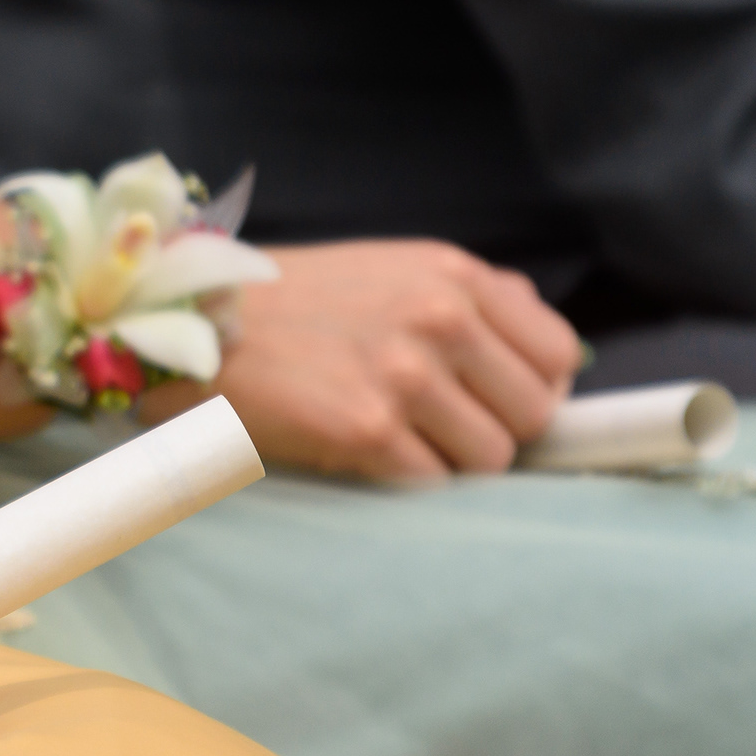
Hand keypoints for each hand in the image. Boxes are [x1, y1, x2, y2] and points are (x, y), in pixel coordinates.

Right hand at [142, 240, 582, 478]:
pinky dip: (403, 480)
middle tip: (437, 427)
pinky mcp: (367, 431)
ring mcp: (406, 376)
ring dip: (448, 462)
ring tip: (393, 438)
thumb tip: (551, 351)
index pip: (558, 356)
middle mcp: (441, 319)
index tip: (492, 402)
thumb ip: (475, 301)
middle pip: (533, 415)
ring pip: (489, 459)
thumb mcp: (394, 271)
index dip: (531, 390)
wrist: (196, 325)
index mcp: (455, 276)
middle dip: (494, 431)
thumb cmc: (296, 305)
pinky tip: (360, 452)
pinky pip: (431, 484)